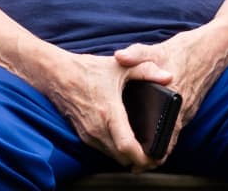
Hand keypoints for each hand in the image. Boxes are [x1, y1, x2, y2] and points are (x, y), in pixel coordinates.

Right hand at [40, 51, 170, 170]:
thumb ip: (147, 70)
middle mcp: (97, 128)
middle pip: (122, 158)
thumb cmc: (88, 70)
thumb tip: (169, 77)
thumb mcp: (120, 66)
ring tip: (143, 149)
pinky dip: (116, 150)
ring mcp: (88, 135)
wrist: (57, 75)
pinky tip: (125, 140)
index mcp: (109, 112)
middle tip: (155, 155)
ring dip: (127, 156)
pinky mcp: (83, 136)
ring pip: (112, 156)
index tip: (155, 158)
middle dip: (139, 160)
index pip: (127, 146)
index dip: (142, 157)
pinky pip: (103, 150)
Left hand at [112, 27, 225, 162]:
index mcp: (173, 98)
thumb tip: (118, 57)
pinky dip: (165, 130)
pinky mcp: (189, 106)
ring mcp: (187, 109)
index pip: (164, 137)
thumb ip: (136, 54)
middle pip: (168, 141)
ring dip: (158, 143)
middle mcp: (182, 109)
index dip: (151, 153)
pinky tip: (151, 130)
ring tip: (139, 152)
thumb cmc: (183, 50)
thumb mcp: (156, 49)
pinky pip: (176, 124)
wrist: (211, 48)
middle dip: (151, 154)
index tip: (137, 163)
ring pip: (172, 134)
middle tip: (134, 164)